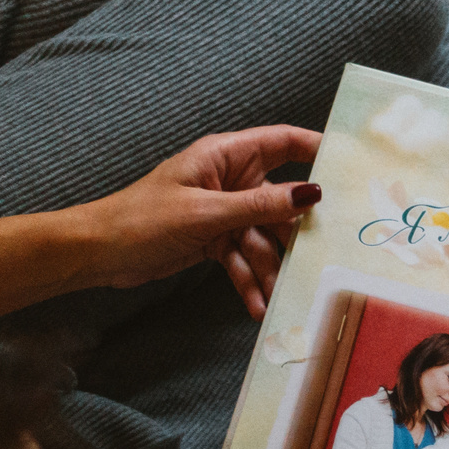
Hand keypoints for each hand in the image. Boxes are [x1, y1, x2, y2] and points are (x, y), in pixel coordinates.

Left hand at [74, 126, 322, 316]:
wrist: (98, 252)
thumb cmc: (141, 219)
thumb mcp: (206, 213)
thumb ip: (260, 206)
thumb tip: (310, 194)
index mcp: (225, 156)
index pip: (283, 142)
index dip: (317, 149)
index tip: (350, 168)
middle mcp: (229, 180)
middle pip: (281, 200)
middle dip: (297, 231)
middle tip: (322, 255)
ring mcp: (223, 211)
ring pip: (263, 237)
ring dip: (270, 267)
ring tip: (279, 297)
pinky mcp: (214, 239)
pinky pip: (242, 257)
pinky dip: (249, 280)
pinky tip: (257, 306)